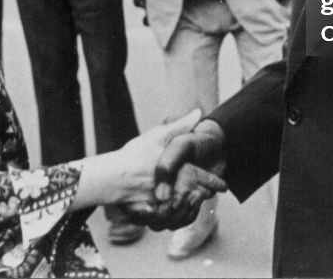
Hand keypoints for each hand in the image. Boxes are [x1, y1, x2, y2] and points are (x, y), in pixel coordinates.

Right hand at [73, 109, 225, 211]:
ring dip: (191, 209)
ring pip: (185, 212)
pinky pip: (170, 221)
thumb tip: (198, 111)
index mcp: (178, 170)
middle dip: (203, 196)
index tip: (222, 186)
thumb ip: (180, 126)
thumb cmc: (134, 154)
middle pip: (196, 197)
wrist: (110, 176)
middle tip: (209, 194)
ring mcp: (163, 204)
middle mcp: (173, 189)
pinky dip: (175, 218)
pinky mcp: (153, 216)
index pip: (203, 178)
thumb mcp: (158, 136)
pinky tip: (176, 212)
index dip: (214, 183)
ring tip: (194, 204)